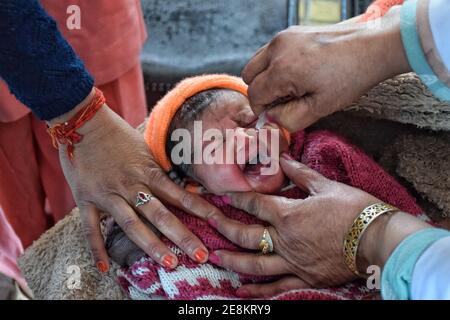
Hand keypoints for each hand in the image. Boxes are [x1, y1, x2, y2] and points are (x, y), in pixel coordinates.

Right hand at [50, 100, 220, 271]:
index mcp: (148, 172)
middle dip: (182, 236)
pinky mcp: (85, 200)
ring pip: (132, 224)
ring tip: (169, 263)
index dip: (200, 209)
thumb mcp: (145, 151)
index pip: (179, 195)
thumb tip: (186, 190)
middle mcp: (131, 185)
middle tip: (200, 255)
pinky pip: (90, 228)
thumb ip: (160, 173)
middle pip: (160, 214)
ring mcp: (108, 194)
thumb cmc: (119, 136)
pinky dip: (97, 249)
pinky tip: (106, 269)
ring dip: (152, 245)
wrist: (84, 122)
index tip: (217, 224)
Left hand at [207, 155, 428, 297]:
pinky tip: (240, 292)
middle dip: (224, 227)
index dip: (236, 198)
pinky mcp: (305, 278)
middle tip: (209, 222)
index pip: (254, 204)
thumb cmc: (354, 209)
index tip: (223, 195)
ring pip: (254, 263)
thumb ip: (300, 174)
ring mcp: (293, 262)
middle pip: (246, 234)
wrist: (378, 239)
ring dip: (232, 260)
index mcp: (289, 214)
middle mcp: (285, 239)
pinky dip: (258, 291)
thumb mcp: (326, 186)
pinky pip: (276, 287)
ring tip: (214, 256)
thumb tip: (283, 158)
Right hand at [241, 8, 410, 131]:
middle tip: (283, 101)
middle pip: (249, 77)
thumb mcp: (320, 108)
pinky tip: (298, 72)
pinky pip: (270, 52)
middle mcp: (277, 48)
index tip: (277, 115)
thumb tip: (270, 120)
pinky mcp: (291, 32)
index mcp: (282, 69)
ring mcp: (283, 37)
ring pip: (257, 63)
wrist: (372, 47)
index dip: (262, 110)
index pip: (254, 95)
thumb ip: (288, 119)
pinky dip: (275, 65)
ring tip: (291, 86)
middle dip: (261, 92)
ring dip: (266, 78)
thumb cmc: (349, 77)